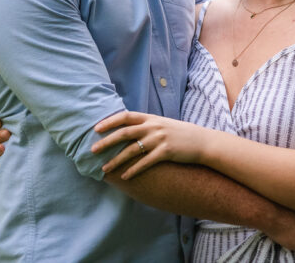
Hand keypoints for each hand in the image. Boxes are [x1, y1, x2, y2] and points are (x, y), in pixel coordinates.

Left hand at [90, 111, 204, 178]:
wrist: (201, 142)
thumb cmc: (179, 134)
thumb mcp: (161, 124)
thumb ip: (145, 125)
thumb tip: (126, 128)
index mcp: (150, 118)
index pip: (125, 116)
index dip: (110, 122)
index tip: (96, 129)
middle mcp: (153, 127)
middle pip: (124, 133)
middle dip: (107, 142)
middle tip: (92, 150)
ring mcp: (159, 139)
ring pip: (132, 150)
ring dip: (116, 160)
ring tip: (104, 168)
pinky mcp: (166, 153)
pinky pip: (145, 162)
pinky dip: (134, 170)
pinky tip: (125, 177)